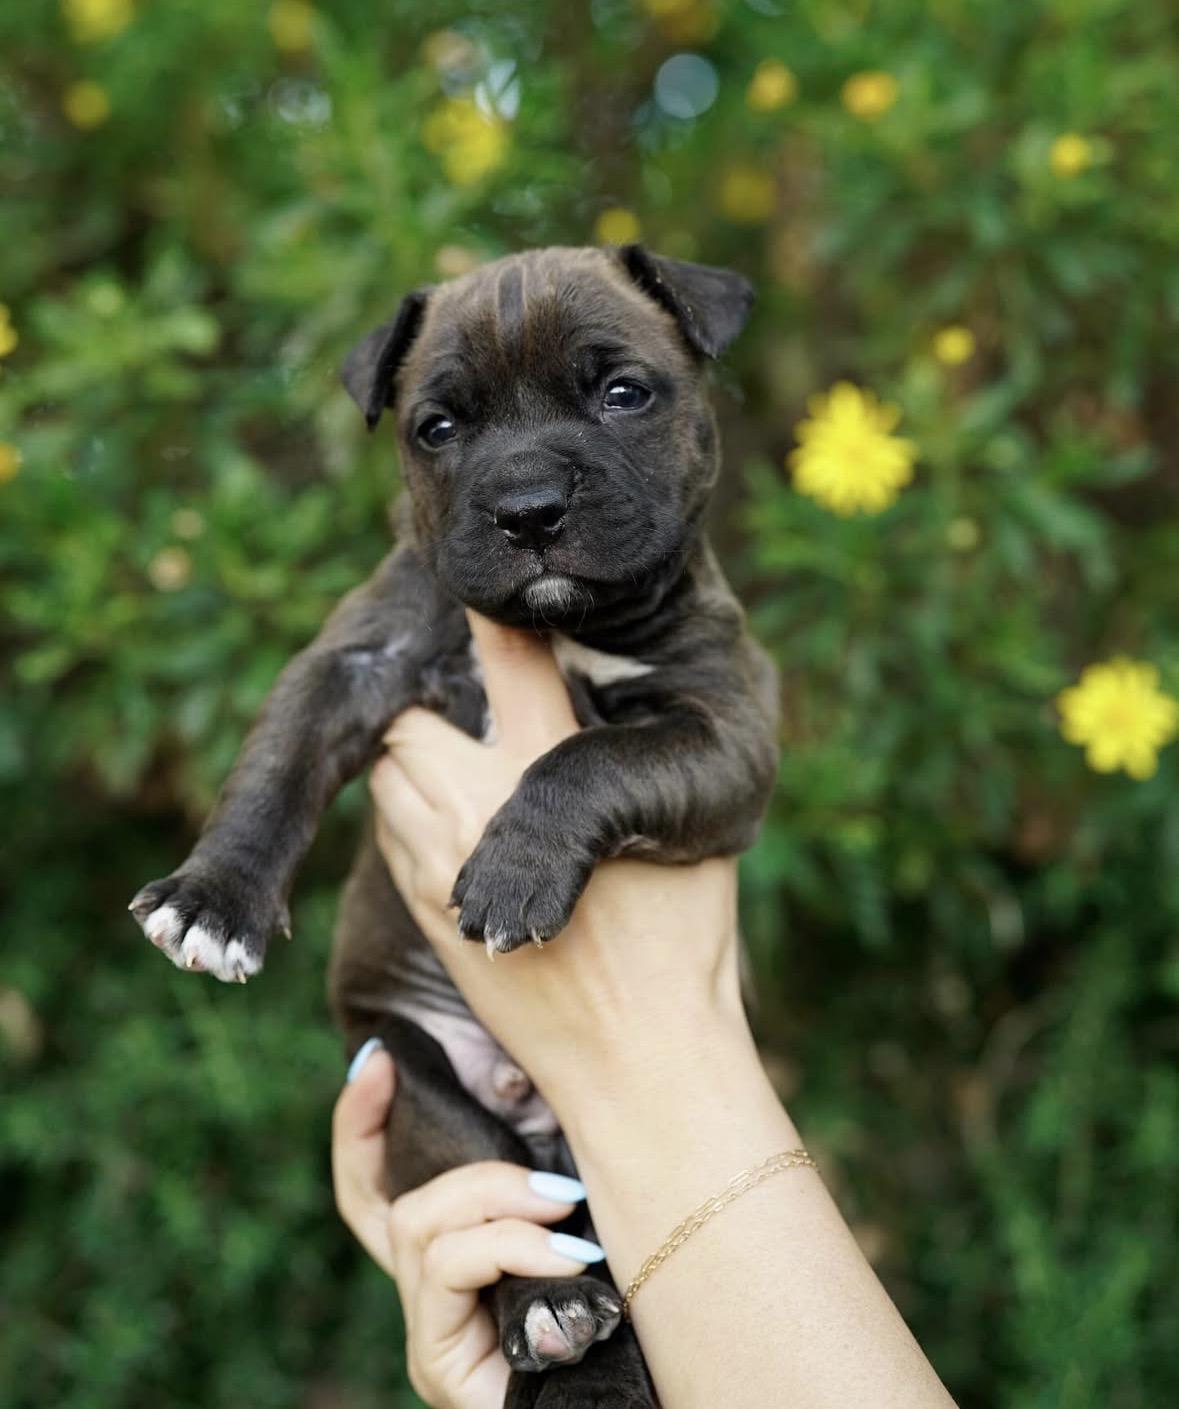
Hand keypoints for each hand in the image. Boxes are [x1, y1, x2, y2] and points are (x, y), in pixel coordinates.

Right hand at [330, 1043, 601, 1408]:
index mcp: (454, 1264)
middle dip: (442, 1155)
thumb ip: (546, 1182)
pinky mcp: (437, 1363)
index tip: (378, 1058)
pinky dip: (508, 1245)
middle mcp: (427, 1300)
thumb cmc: (626, 1317)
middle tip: (529, 1146)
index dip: (361, 1125)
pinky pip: (449, 1267)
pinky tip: (568, 1258)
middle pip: (383, 1203)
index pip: (375, 1190)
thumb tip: (533, 1094)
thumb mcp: (574, 1225)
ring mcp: (427, 1335)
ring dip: (498, 1200)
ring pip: (422, 1224)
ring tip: (567, 1209)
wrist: (635, 1398)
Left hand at [371, 610, 744, 1114]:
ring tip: (460, 768)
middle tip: (470, 713)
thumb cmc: (680, 946)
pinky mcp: (421, 908)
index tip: (481, 592)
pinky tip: (453, 826)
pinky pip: (386, 830)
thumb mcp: (674, 831)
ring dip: (414, 760)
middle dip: (435, 707)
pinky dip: (407, 812)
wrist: (635, 1060)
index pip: (509, 655)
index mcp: (552, 768)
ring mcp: (437, 860)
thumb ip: (626, 760)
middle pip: (411, 717)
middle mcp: (479, 801)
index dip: (491, 615)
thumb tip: (604, 712)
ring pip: (387, 773)